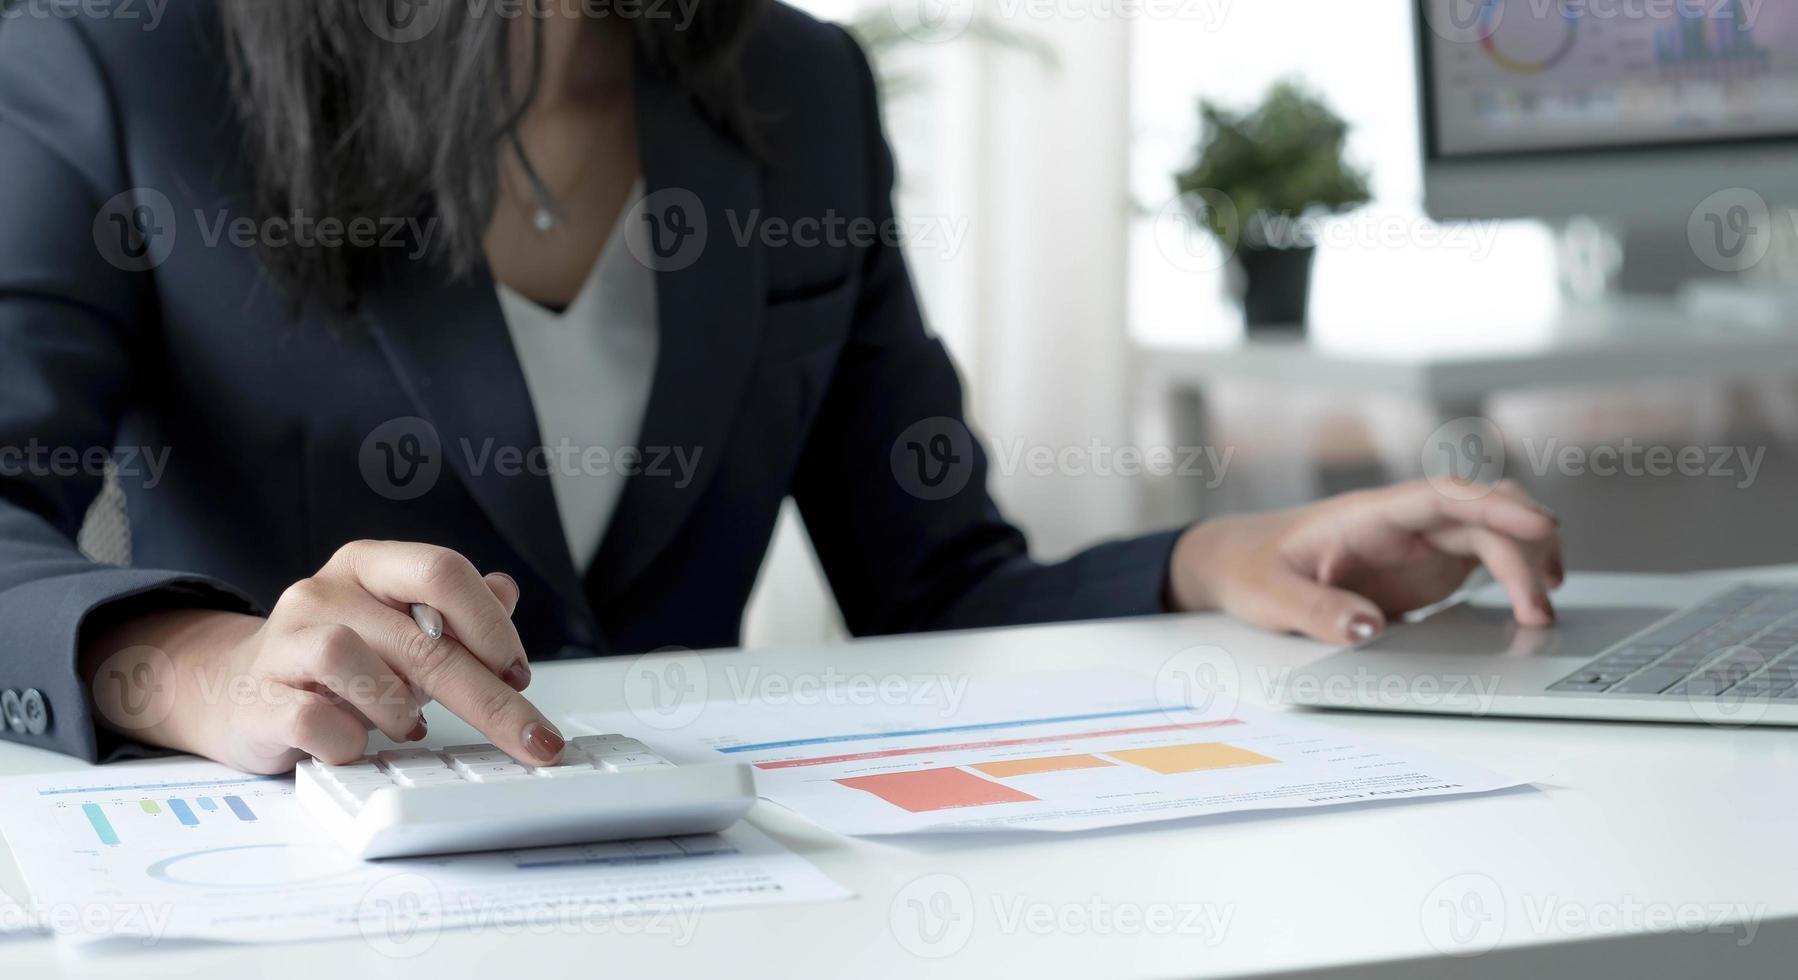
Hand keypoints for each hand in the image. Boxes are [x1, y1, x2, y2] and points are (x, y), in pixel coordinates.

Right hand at [82, 541, 564, 773]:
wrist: (231, 691)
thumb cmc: (334, 664)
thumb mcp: (400, 629)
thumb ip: (454, 612)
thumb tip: (508, 590)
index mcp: (368, 565)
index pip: (442, 571)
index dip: (490, 624)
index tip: (518, 673)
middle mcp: (323, 592)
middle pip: (421, 639)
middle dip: (489, 697)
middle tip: (532, 739)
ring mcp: (284, 641)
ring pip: (357, 664)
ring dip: (401, 709)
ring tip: (408, 727)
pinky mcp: (258, 697)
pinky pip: (314, 718)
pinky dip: (349, 739)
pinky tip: (356, 743)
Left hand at [1167, 480, 1563, 644]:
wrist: (1236, 562)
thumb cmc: (1251, 568)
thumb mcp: (1270, 595)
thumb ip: (1314, 611)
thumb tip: (1367, 630)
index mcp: (1368, 515)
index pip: (1445, 496)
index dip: (1497, 507)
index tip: (1541, 527)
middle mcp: (1403, 522)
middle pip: (1484, 515)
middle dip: (1523, 551)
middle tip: (1538, 610)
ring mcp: (1419, 542)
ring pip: (1493, 531)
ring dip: (1527, 559)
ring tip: (1543, 611)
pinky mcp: (1426, 566)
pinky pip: (1485, 556)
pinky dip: (1515, 573)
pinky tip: (1530, 603)